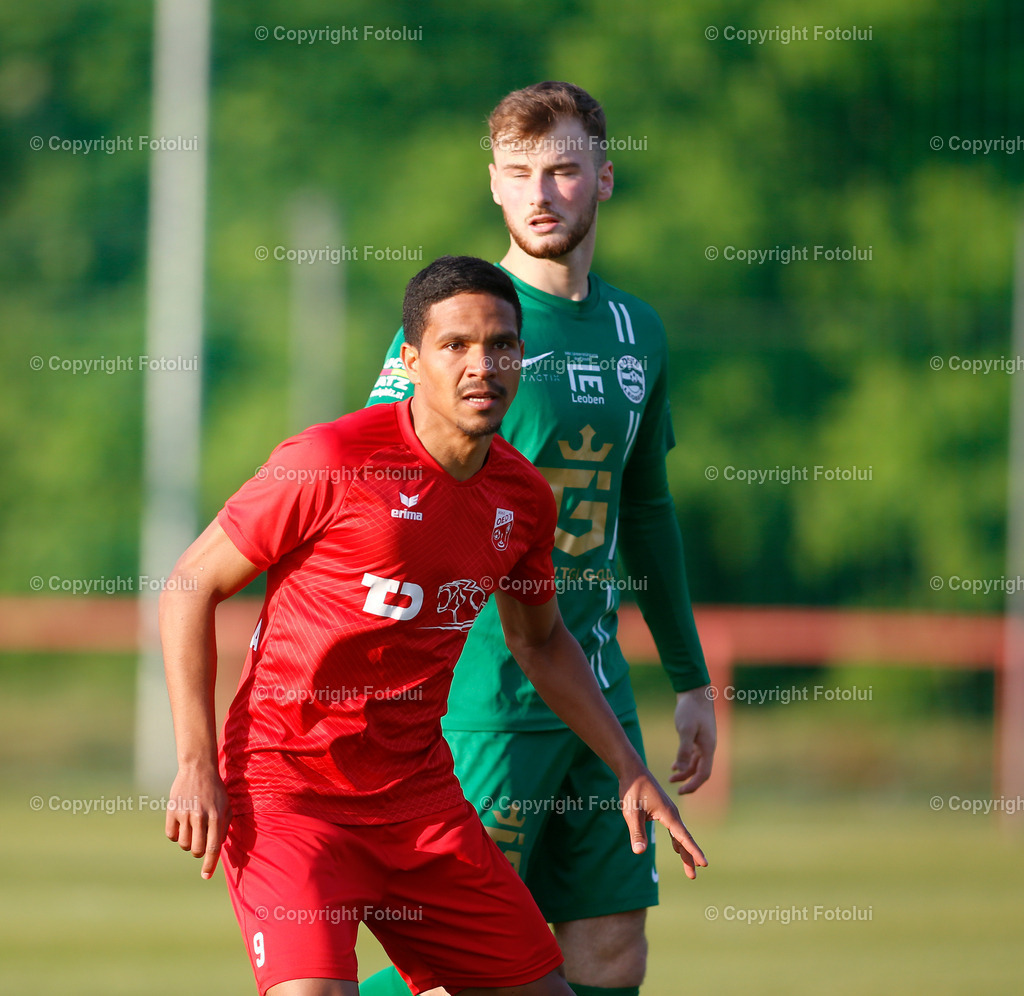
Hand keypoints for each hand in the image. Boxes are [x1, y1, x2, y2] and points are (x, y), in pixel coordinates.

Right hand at [165, 763, 230, 878]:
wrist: (199, 768)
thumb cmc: (215, 791)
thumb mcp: (226, 806)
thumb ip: (223, 828)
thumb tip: (217, 849)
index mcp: (217, 816)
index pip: (213, 847)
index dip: (209, 864)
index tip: (205, 876)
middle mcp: (201, 816)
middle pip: (196, 849)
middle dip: (198, 852)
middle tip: (200, 843)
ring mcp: (185, 813)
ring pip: (183, 844)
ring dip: (188, 843)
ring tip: (192, 830)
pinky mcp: (172, 811)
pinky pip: (171, 835)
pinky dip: (176, 835)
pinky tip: (182, 824)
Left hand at [619, 767, 707, 878]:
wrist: (632, 770)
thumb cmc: (632, 790)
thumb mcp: (632, 813)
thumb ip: (637, 832)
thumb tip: (639, 852)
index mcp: (668, 814)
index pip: (683, 837)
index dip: (693, 851)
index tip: (704, 864)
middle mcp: (672, 813)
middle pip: (684, 838)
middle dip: (689, 856)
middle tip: (693, 876)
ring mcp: (668, 811)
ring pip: (679, 834)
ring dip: (684, 850)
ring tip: (690, 866)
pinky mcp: (662, 810)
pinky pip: (674, 828)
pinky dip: (677, 840)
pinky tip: (676, 848)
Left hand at [669, 685, 716, 793]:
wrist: (695, 693)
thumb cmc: (691, 709)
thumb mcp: (685, 729)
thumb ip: (684, 750)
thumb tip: (682, 770)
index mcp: (708, 748)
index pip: (704, 774)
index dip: (693, 785)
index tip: (681, 791)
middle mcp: (708, 748)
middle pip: (700, 771)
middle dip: (688, 781)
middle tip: (674, 787)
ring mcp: (703, 743)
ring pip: (696, 764)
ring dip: (685, 772)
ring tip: (671, 777)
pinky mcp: (698, 737)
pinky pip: (693, 756)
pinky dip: (685, 762)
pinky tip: (675, 765)